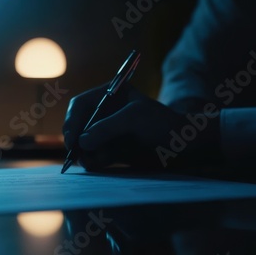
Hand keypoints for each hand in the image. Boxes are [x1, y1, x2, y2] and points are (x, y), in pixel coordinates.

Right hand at [63, 84, 218, 170]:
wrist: (183, 142)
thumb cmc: (162, 122)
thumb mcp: (134, 119)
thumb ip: (107, 128)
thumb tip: (82, 142)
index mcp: (108, 95)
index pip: (80, 105)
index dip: (73, 121)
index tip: (72, 140)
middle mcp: (104, 112)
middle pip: (77, 125)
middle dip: (77, 140)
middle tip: (78, 155)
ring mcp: (107, 130)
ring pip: (84, 143)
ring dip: (86, 153)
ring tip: (97, 159)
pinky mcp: (111, 147)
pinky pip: (94, 154)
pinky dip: (95, 160)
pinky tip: (103, 161)